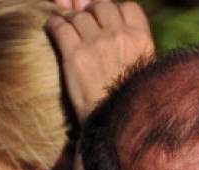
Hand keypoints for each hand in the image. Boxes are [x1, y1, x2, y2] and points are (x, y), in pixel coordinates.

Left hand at [45, 0, 154, 123]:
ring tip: (72, 38)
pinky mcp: (75, 55)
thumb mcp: (144, 73)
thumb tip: (113, 26)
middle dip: (92, 15)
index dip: (115, 13)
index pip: (127, 7)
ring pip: (78, 16)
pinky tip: (55, 34)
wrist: (114, 129)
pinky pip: (59, 25)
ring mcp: (97, 45)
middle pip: (101, 7)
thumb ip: (133, 47)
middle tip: (87, 32)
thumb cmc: (129, 104)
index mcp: (142, 41)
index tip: (108, 26)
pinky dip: (54, 26)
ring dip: (72, 24)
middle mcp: (120, 38)